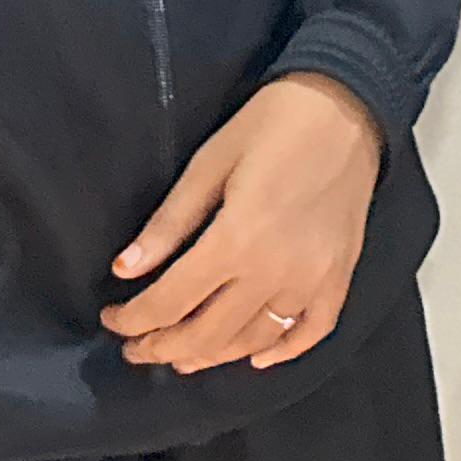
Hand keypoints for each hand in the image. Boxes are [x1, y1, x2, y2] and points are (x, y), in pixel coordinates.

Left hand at [100, 74, 382, 374]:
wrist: (348, 103)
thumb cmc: (273, 122)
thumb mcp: (210, 162)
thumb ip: (169, 223)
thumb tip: (124, 270)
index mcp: (237, 238)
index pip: (170, 302)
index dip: (133, 319)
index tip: (111, 318)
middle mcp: (275, 271)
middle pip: (207, 335)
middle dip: (161, 347)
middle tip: (136, 347)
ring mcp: (313, 279)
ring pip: (253, 341)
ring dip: (211, 356)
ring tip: (181, 356)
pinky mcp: (341, 275)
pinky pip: (311, 331)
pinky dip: (283, 352)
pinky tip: (256, 358)